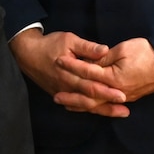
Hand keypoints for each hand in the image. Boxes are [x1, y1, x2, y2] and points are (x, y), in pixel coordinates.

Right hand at [8, 29, 123, 114]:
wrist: (28, 54)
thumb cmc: (50, 44)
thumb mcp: (69, 40)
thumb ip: (88, 47)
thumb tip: (105, 50)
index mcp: (70, 73)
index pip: (91, 85)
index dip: (107, 91)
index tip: (122, 95)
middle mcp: (67, 86)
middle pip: (90, 99)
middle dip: (108, 104)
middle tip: (125, 109)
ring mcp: (63, 92)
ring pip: (85, 105)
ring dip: (102, 110)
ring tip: (119, 113)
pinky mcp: (61, 93)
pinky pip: (77, 105)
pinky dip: (90, 109)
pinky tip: (101, 112)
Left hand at [58, 37, 153, 112]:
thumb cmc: (148, 52)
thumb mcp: (123, 49)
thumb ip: (104, 58)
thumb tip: (90, 64)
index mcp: (113, 78)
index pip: (87, 73)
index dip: (72, 66)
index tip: (59, 62)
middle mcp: (117, 91)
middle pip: (89, 96)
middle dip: (72, 95)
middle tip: (55, 96)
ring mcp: (124, 96)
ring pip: (98, 104)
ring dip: (81, 104)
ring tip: (67, 104)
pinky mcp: (130, 97)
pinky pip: (108, 104)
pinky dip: (96, 106)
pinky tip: (89, 105)